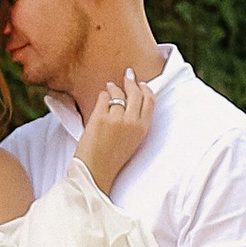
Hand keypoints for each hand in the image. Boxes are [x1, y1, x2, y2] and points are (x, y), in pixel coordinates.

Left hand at [76, 67, 156, 193]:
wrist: (95, 171)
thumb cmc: (112, 159)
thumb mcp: (132, 141)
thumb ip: (134, 123)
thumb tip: (130, 102)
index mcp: (142, 129)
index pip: (150, 100)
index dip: (146, 89)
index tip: (141, 83)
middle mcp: (131, 122)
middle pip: (135, 93)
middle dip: (131, 81)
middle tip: (128, 75)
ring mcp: (115, 118)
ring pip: (117, 93)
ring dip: (114, 88)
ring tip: (110, 86)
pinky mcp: (99, 117)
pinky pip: (103, 97)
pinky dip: (102, 95)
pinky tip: (102, 97)